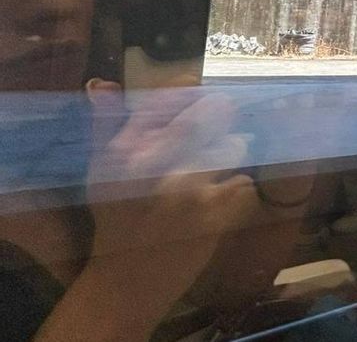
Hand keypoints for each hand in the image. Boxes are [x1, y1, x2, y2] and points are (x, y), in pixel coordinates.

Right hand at [83, 81, 257, 301]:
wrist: (126, 283)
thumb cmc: (114, 223)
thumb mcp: (100, 173)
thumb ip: (104, 126)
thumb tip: (102, 85)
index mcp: (127, 150)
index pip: (170, 98)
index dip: (192, 90)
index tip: (198, 91)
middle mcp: (159, 165)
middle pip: (212, 115)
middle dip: (220, 116)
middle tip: (219, 120)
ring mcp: (191, 191)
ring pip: (233, 148)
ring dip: (228, 155)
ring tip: (211, 170)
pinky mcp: (215, 215)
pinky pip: (244, 185)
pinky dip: (236, 190)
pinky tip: (219, 199)